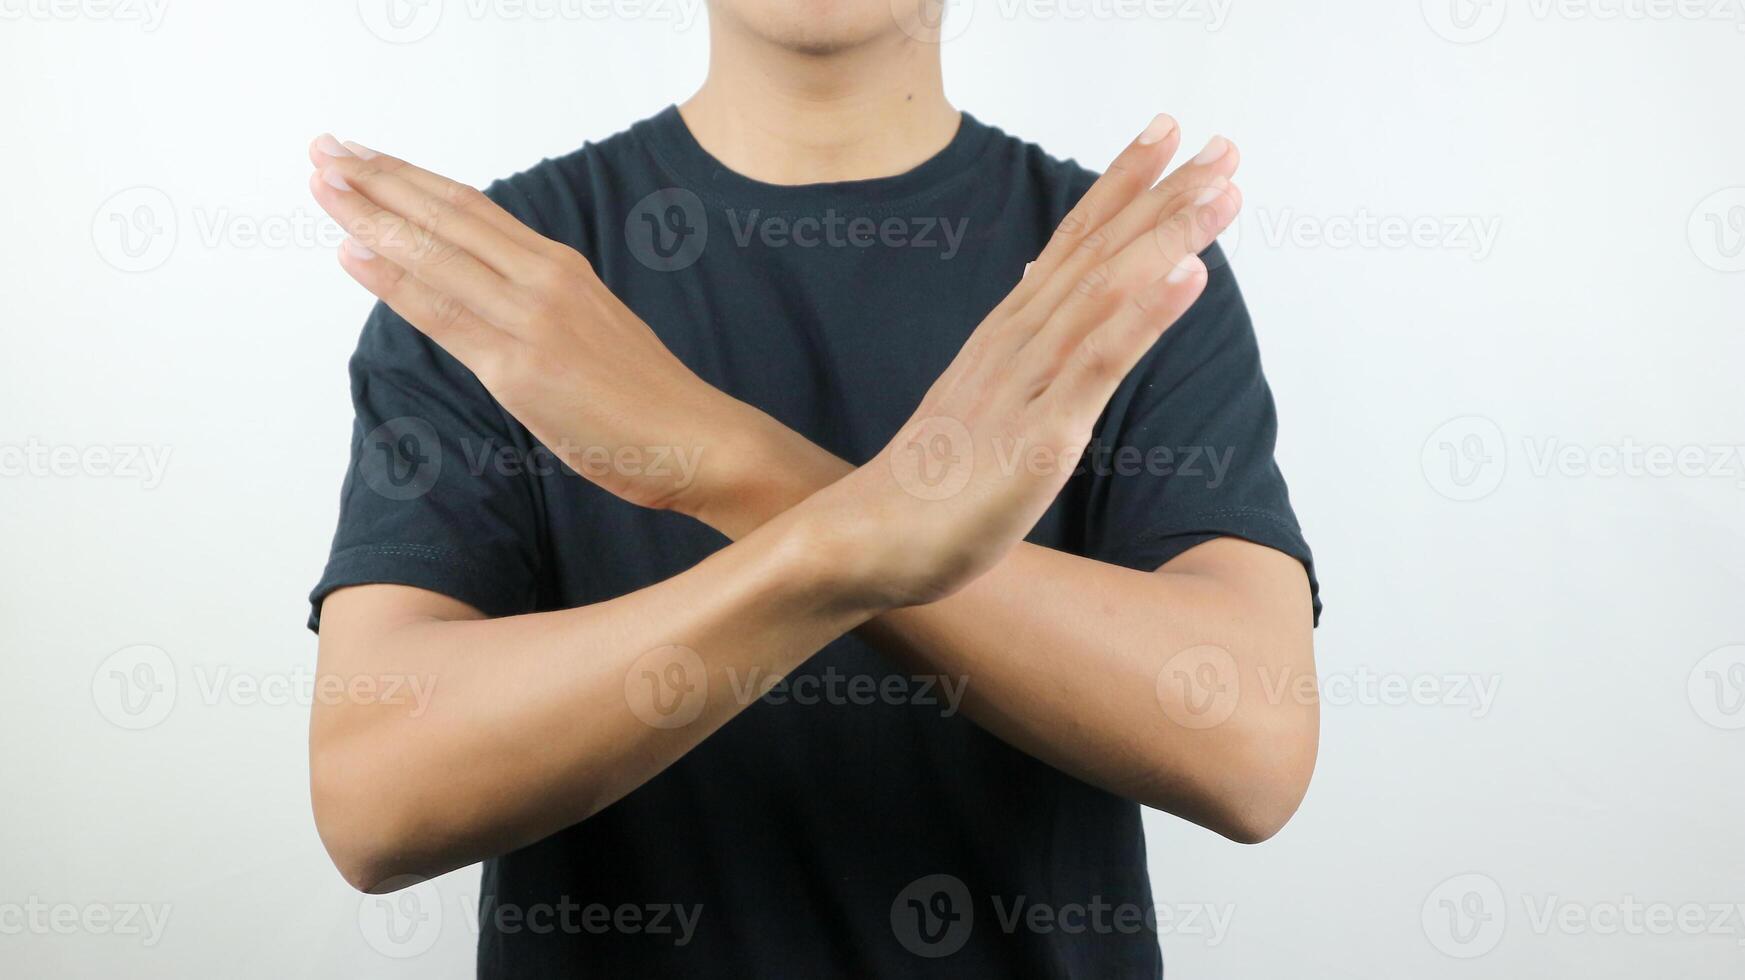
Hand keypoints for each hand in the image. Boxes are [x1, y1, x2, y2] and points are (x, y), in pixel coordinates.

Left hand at [306, 135, 763, 514]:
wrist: (696, 438)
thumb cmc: (645, 398)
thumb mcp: (592, 328)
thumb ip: (540, 307)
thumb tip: (489, 301)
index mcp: (561, 267)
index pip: (472, 208)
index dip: (412, 178)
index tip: (364, 156)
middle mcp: (544, 280)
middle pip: (447, 215)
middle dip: (378, 179)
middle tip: (323, 149)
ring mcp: (531, 321)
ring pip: (437, 254)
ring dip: (371, 216)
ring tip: (322, 183)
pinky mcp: (521, 370)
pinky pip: (444, 316)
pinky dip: (393, 281)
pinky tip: (353, 253)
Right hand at [798, 114, 1242, 608]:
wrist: (871, 537)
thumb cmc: (929, 479)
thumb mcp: (979, 397)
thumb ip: (1015, 346)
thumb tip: (1038, 289)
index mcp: (1006, 333)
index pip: (1072, 241)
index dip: (1122, 184)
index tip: (1169, 133)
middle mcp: (1016, 342)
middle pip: (1098, 251)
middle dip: (1164, 194)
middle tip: (1224, 147)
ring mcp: (1026, 384)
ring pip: (1106, 291)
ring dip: (1168, 236)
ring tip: (1223, 191)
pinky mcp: (1039, 435)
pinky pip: (1098, 363)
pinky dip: (1146, 314)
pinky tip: (1191, 276)